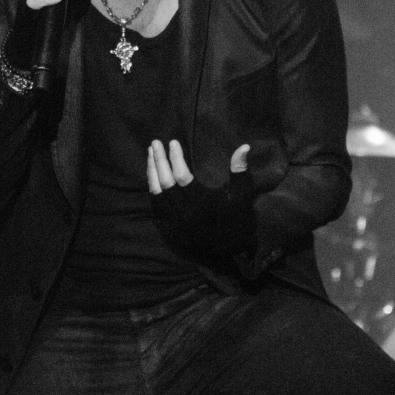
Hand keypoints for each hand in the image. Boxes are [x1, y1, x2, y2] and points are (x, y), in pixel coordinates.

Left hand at [147, 139, 255, 260]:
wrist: (230, 253)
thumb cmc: (237, 220)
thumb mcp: (242, 195)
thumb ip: (240, 171)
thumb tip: (244, 146)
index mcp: (200, 203)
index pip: (181, 176)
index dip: (175, 157)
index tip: (172, 142)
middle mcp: (183, 213)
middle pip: (164, 183)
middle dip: (158, 161)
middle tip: (154, 143)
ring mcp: (174, 221)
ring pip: (156, 193)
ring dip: (151, 172)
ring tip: (150, 154)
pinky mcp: (169, 227)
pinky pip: (155, 205)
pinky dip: (152, 189)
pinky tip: (152, 176)